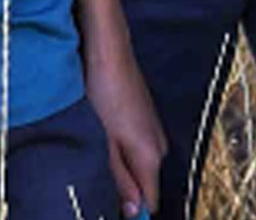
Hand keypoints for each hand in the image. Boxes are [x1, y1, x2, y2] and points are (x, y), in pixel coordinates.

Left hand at [87, 53, 165, 218]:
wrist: (108, 52)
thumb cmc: (103, 95)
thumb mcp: (104, 143)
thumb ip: (119, 179)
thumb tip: (133, 211)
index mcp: (151, 155)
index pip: (151, 201)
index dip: (132, 211)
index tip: (108, 208)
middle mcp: (159, 145)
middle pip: (145, 184)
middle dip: (124, 189)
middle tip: (96, 177)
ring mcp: (155, 130)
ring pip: (140, 166)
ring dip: (122, 168)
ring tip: (98, 154)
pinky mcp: (147, 119)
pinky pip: (138, 149)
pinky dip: (123, 152)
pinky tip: (105, 139)